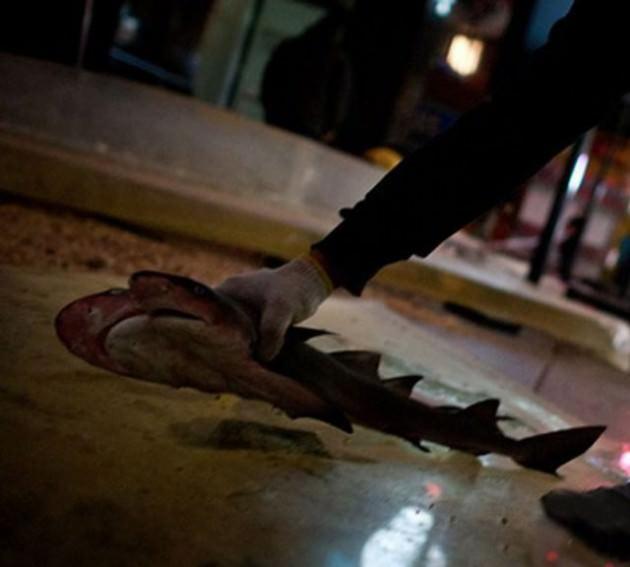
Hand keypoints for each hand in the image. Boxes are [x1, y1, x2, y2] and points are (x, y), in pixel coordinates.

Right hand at [216, 255, 332, 359]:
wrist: (314, 282)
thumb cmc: (296, 290)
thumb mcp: (283, 310)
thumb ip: (271, 331)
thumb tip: (263, 357)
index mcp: (227, 290)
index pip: (204, 314)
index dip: (206, 334)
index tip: (212, 354)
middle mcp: (229, 297)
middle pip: (215, 325)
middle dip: (221, 344)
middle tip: (226, 365)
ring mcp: (240, 305)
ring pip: (231, 330)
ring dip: (236, 345)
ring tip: (237, 365)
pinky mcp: (253, 314)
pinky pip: (243, 332)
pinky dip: (247, 343)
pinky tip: (251, 358)